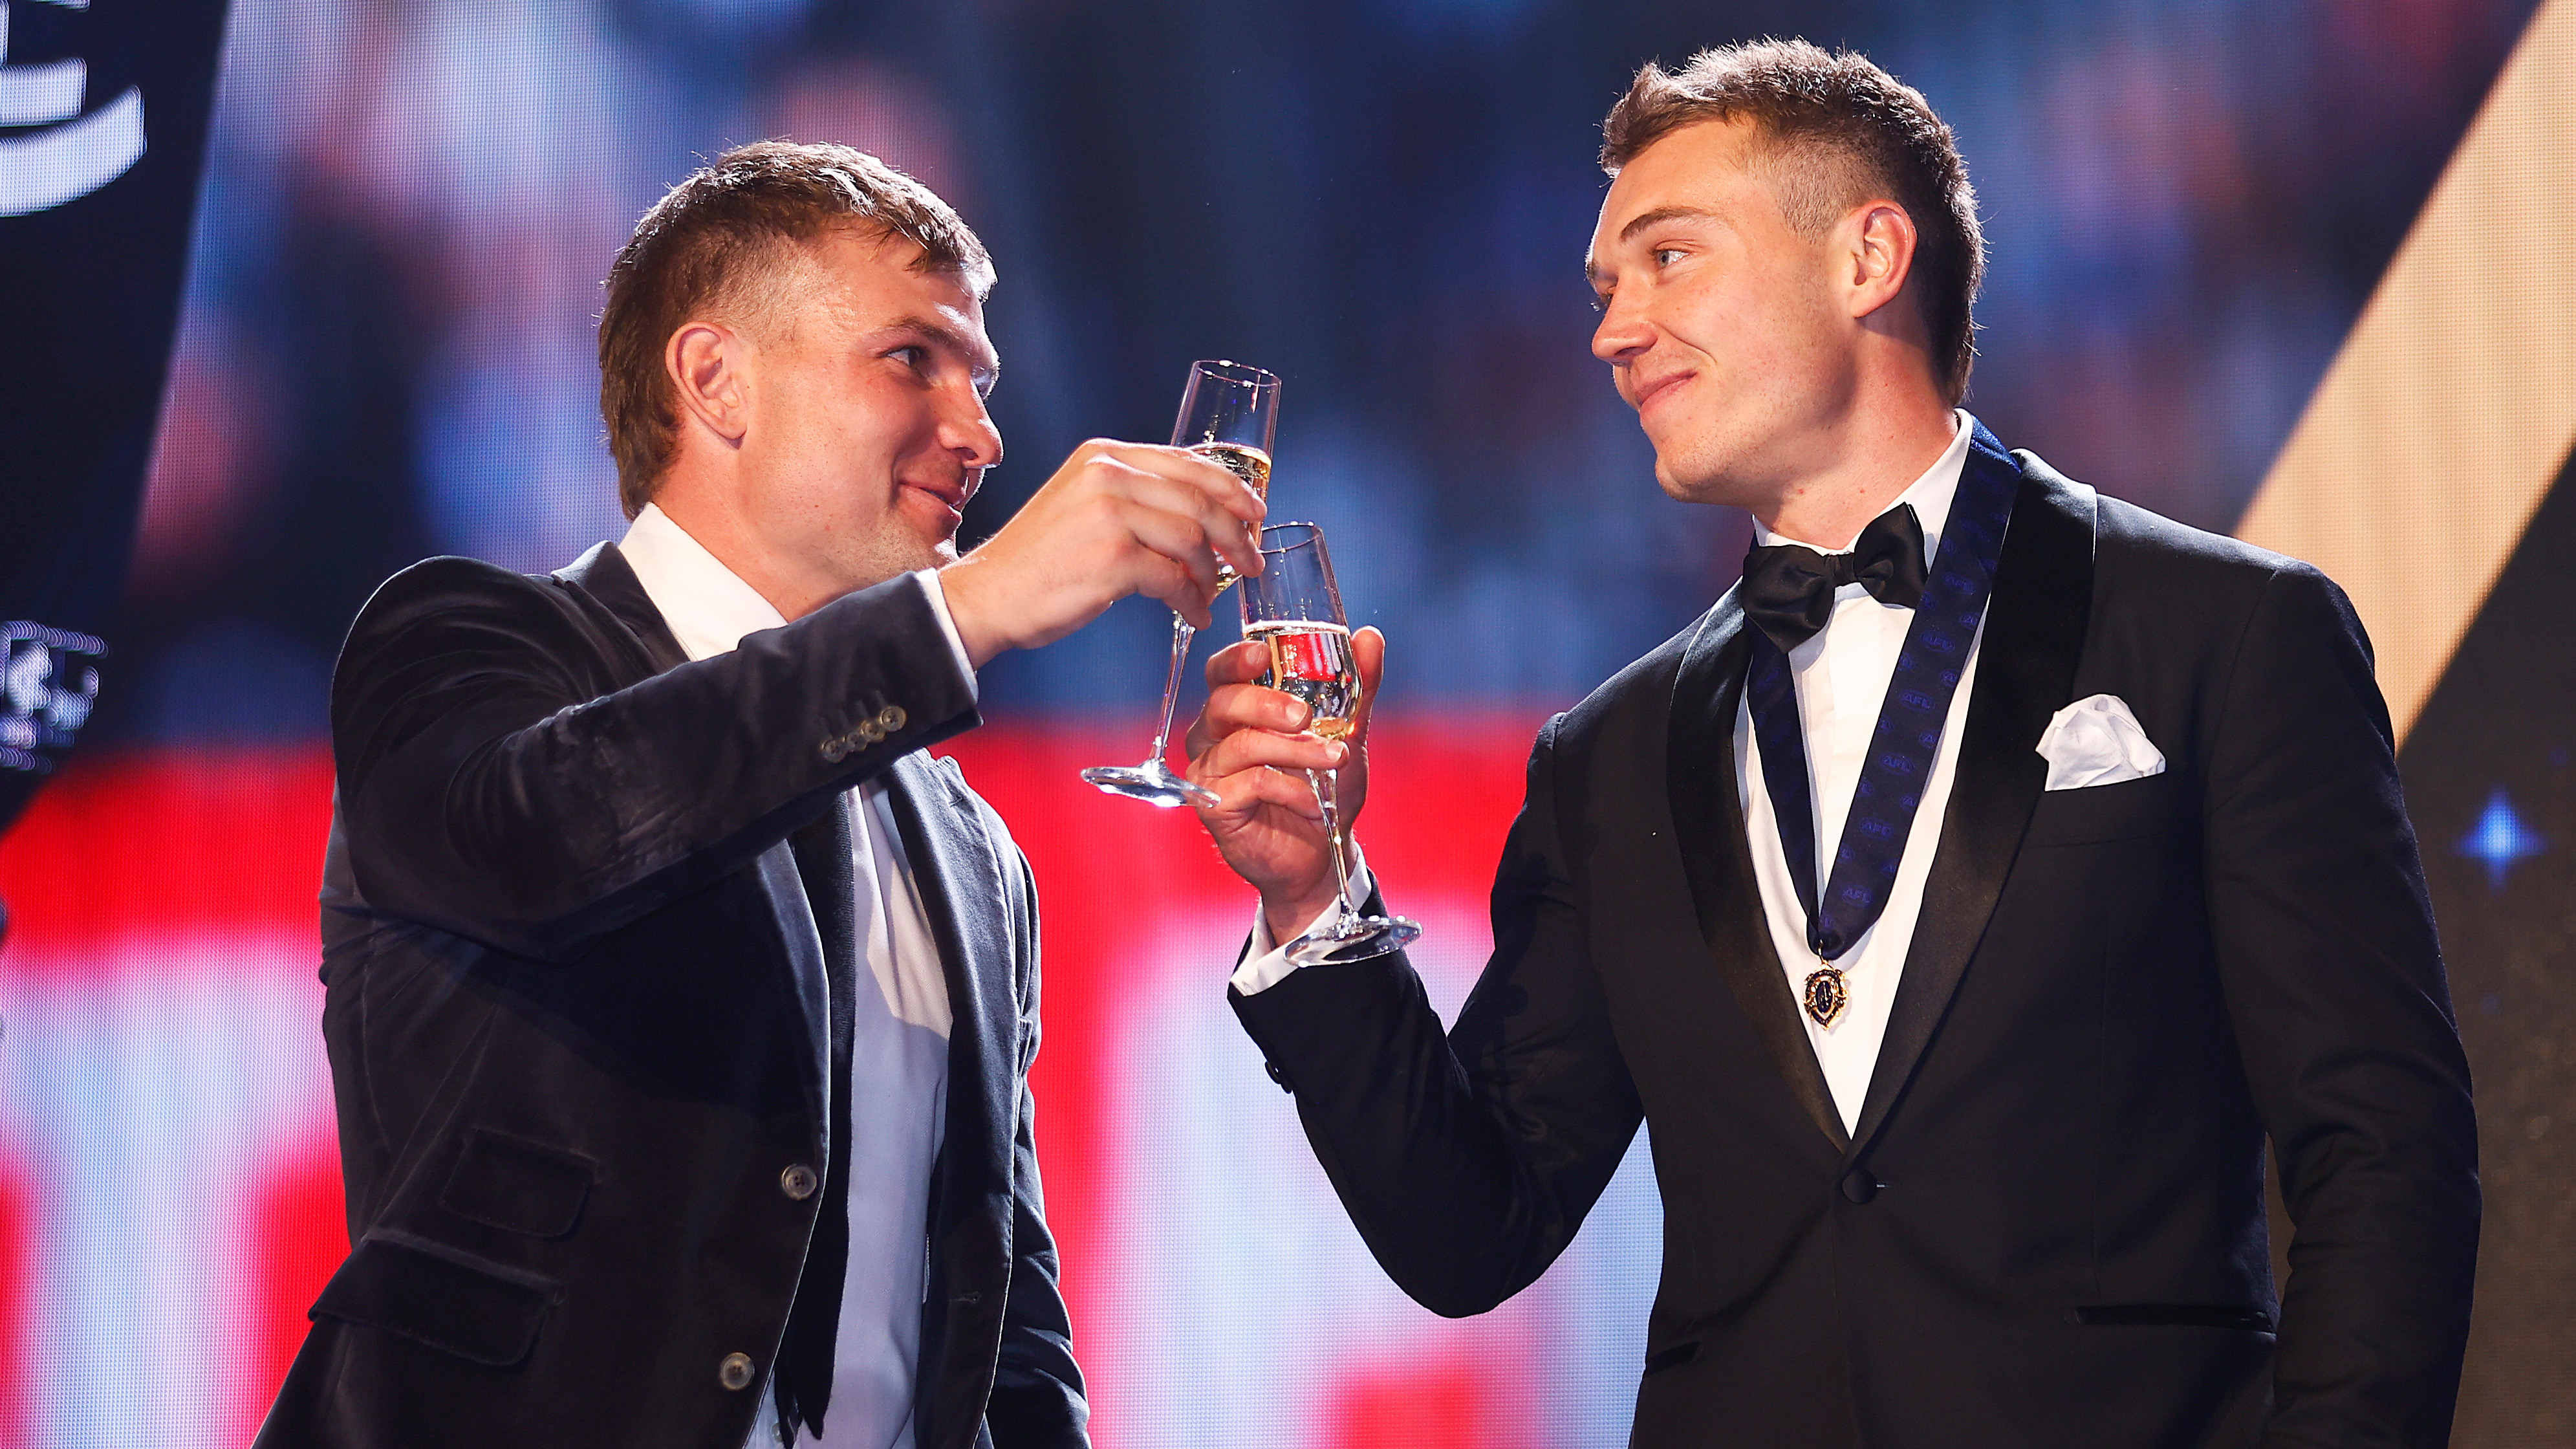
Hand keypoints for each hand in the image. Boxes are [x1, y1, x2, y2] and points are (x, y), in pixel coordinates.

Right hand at [937, 439, 1265, 665]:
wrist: (986, 596)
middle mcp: (1107, 474)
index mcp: (1103, 455)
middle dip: (1235, 535)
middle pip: (1199, 499)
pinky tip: (1193, 613)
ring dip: (1212, 574)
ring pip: (1192, 538)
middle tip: (1252, 562)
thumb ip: (1131, 496)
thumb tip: (1198, 513)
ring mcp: (1109, 513)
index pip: (1187, 462)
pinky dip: (1191, 600)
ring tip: (1212, 596)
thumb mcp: (1082, 505)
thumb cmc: (1038, 561)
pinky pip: (1173, 578)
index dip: (1231, 489)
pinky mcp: (1111, 556)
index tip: (1255, 513)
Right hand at [1184, 626, 1386, 941]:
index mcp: (1239, 708)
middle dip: (1265, 703)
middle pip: (1223, 702)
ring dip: (1293, 751)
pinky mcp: (1214, 805)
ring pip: (1240, 744)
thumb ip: (1358, 687)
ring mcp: (1210, 770)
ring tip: (1332, 761)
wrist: (1322, 851)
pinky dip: (1289, 790)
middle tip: (1304, 716)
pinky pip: (1249, 783)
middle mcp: (1214, 735)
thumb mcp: (1347, 733)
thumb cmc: (1325, 787)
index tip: (1261, 654)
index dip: (1235, 659)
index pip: (1222, 672)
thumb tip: (1369, 636)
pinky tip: (1312, 803)